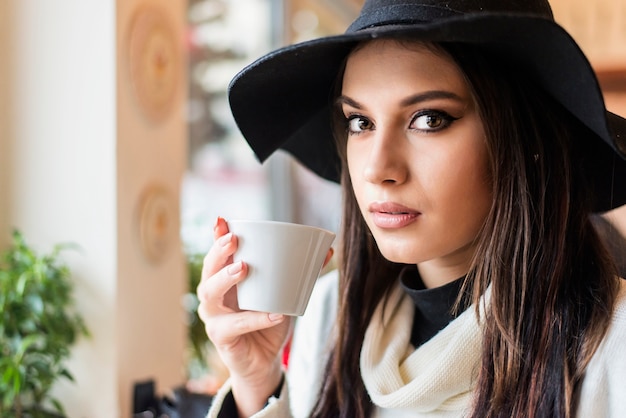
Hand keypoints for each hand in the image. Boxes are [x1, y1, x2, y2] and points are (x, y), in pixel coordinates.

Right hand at [196, 217, 291, 415]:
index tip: (222, 220)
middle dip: (218, 252)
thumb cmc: (269, 320)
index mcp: (225, 279)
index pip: (217, 254)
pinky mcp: (221, 337)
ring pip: (210, 294)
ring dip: (226, 279)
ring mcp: (213, 316)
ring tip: (243, 268)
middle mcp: (213, 294)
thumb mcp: (285, 293)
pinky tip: (274, 313)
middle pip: (208, 269)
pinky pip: (235, 326)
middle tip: (233, 240)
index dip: (216, 236)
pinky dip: (255, 319)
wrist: (264, 360)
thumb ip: (301, 273)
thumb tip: (328, 251)